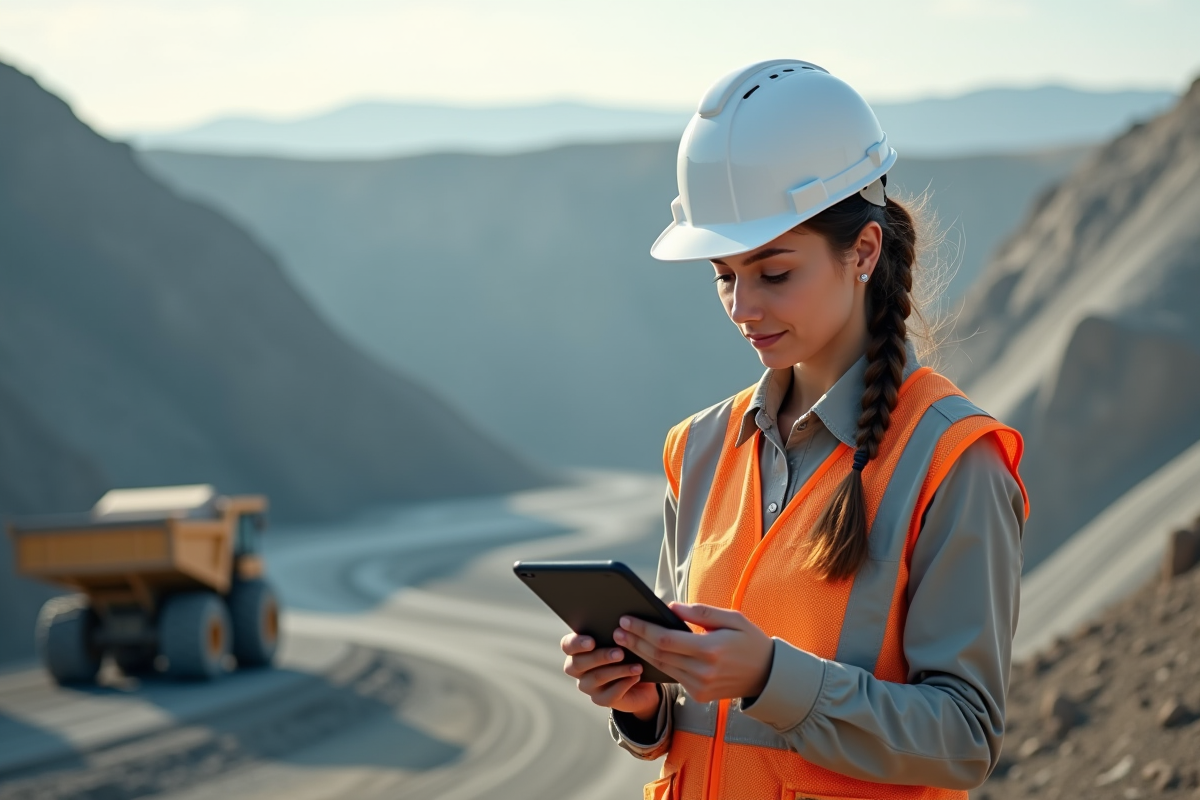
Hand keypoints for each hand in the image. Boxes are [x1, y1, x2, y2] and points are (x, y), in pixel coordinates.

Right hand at [561, 633, 660, 719]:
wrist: (639, 680)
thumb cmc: (626, 652)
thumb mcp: (621, 641)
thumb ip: (614, 633)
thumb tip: (620, 627)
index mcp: (577, 649)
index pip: (567, 645)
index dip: (577, 644)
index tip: (592, 642)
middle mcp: (577, 669)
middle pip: (579, 663)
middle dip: (600, 657)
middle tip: (620, 653)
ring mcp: (587, 686)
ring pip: (596, 678)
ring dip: (617, 671)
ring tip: (636, 666)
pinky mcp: (600, 700)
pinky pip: (608, 695)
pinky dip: (624, 685)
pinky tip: (635, 677)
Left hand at [613, 603, 773, 704]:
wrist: (768, 676)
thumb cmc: (750, 641)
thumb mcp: (732, 618)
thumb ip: (700, 613)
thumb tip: (670, 608)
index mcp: (710, 650)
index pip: (665, 640)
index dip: (642, 629)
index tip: (626, 620)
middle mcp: (703, 671)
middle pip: (658, 655)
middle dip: (635, 640)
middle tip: (616, 629)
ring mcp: (700, 686)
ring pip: (662, 667)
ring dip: (640, 653)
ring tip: (623, 639)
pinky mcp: (698, 695)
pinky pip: (672, 676)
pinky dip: (656, 664)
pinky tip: (643, 653)